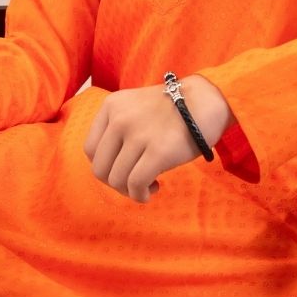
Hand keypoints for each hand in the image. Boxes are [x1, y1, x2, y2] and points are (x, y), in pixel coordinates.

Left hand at [83, 75, 232, 203]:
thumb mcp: (135, 106)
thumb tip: (107, 168)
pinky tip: (153, 190)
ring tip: (148, 185)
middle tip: (134, 182)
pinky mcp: (157, 152)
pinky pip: (135, 185)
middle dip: (115, 182)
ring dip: (130, 191)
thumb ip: (117, 128)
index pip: (90, 149)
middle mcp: (120, 119)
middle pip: (100, 168)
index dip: (105, 166)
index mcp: (112, 106)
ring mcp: (138, 135)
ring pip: (117, 180)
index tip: (122, 168)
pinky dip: (140, 195)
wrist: (206, 101)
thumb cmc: (173, 109)